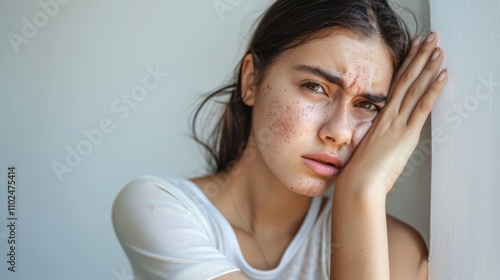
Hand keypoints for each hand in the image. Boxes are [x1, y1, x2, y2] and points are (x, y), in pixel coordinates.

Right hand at [338, 32, 447, 193]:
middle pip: (405, 79)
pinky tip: (441, 75)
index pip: (394, 85)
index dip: (404, 65)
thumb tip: (382, 140)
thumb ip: (376, 139)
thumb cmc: (359, 172)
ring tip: (437, 49)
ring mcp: (397, 122)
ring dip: (427, 66)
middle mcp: (388, 115)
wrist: (358, 183)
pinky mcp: (406, 133)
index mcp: (379, 118)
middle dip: (418, 57)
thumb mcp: (367, 150)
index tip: (412, 50)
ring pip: (414, 87)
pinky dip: (433, 89)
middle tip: (428, 39)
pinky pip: (422, 106)